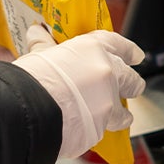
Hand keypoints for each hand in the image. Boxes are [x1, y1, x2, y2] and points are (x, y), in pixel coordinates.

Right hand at [12, 26, 146, 159]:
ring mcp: (107, 103)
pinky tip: (85, 130)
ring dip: (121, 115)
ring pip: (124, 112)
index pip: (119, 44)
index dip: (129, 51)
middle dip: (132, 84)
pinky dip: (96, 130)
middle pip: (132, 79)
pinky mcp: (101, 128)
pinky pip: (103, 129)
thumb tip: (38, 33)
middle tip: (129, 88)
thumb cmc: (31, 79)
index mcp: (94, 50)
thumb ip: (45, 46)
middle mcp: (107, 74)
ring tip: (116, 118)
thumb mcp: (38, 55)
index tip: (135, 55)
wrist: (28, 111)